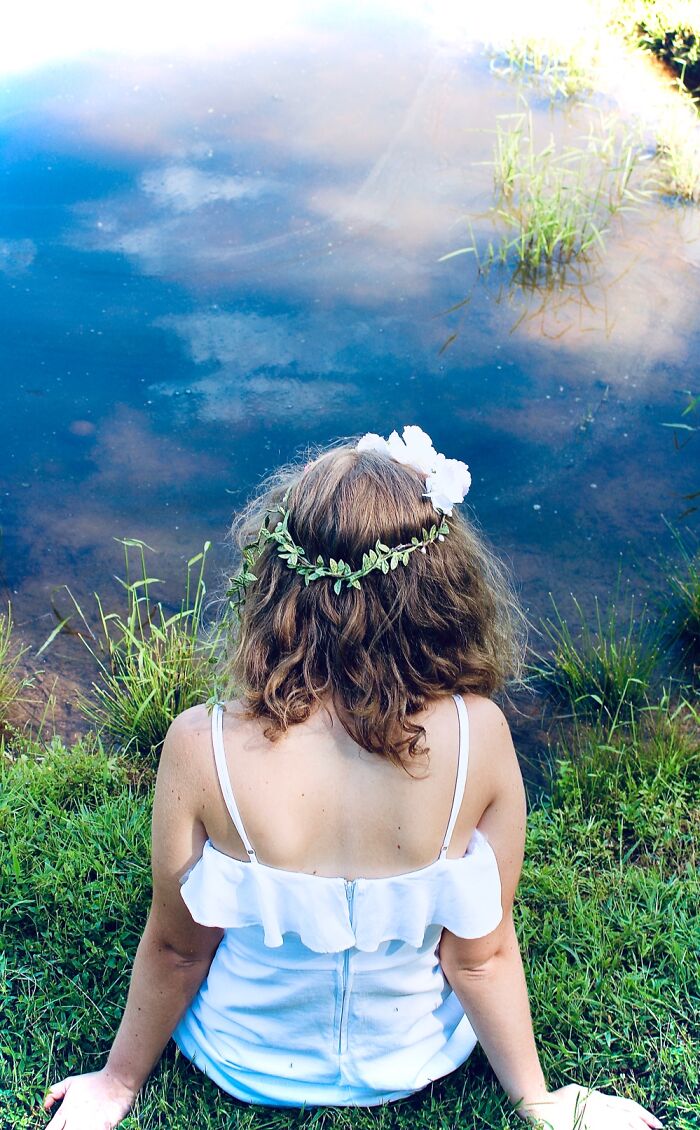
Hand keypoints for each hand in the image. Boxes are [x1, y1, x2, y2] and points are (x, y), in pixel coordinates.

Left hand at [43, 1068, 136, 1129]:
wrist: (118, 1079)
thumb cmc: (94, 1081)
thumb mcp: (71, 1082)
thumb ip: (55, 1092)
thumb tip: (44, 1106)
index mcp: (65, 1111)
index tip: (57, 1129)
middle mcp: (75, 1121)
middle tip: (69, 1128)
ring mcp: (89, 1125)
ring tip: (81, 1128)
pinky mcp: (103, 1128)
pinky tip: (95, 1127)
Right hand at [517, 1084, 662, 1129]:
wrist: (543, 1109)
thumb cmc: (559, 1098)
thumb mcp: (581, 1092)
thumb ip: (596, 1098)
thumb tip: (606, 1100)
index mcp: (600, 1100)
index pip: (628, 1107)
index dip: (644, 1115)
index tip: (656, 1123)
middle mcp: (602, 1112)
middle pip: (630, 1119)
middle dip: (645, 1125)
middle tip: (658, 1129)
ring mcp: (597, 1123)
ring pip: (624, 1127)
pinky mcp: (591, 1129)